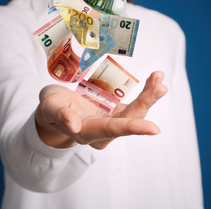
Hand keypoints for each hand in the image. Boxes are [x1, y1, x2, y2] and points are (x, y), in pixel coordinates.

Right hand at [35, 71, 167, 149]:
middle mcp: (104, 131)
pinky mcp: (118, 113)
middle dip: (146, 103)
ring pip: (136, 111)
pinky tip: (154, 79)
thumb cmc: (51, 108)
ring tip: (159, 78)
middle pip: (129, 119)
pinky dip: (145, 91)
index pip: (112, 130)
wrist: (56, 110)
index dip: (133, 128)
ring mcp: (113, 122)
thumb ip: (60, 115)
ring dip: (149, 95)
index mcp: (87, 132)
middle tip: (160, 87)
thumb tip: (73, 125)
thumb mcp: (50, 107)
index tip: (154, 128)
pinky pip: (135, 103)